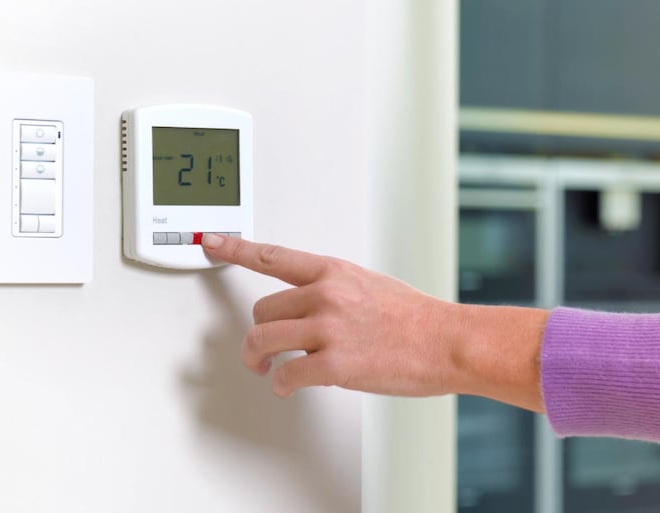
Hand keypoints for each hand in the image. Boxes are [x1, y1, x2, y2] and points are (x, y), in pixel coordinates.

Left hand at [201, 233, 458, 397]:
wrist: (447, 342)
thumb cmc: (415, 318)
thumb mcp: (369, 285)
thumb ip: (333, 290)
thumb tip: (307, 307)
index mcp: (333, 272)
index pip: (272, 256)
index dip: (236, 249)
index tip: (212, 243)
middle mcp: (325, 295)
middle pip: (261, 310)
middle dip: (258, 333)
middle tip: (262, 350)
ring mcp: (328, 329)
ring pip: (263, 340)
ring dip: (258, 359)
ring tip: (265, 368)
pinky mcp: (334, 365)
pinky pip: (285, 375)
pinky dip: (281, 384)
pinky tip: (289, 385)